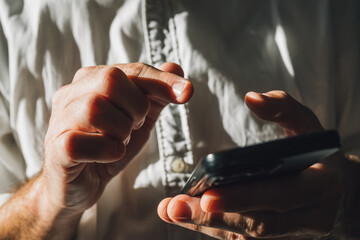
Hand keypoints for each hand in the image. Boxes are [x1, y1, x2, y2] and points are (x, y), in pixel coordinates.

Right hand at [41, 62, 192, 215]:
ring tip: (119, 141)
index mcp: (92, 81)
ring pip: (95, 108)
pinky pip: (81, 142)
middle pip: (110, 79)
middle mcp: (72, 94)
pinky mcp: (56, 149)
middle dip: (136, 107)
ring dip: (121, 130)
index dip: (161, 80)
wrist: (79, 185)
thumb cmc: (107, 147)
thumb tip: (175, 67)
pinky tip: (108, 156)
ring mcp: (61, 120)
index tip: (186, 92)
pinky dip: (107, 151)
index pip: (131, 70)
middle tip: (135, 126)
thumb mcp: (138, 119)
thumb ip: (155, 94)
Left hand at [158, 91, 342, 238]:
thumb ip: (282, 108)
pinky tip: (184, 215)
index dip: (245, 198)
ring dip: (206, 224)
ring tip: (171, 210)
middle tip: (176, 207)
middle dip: (215, 216)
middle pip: (259, 223)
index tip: (208, 194)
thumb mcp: (307, 125)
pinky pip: (241, 237)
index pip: (281, 195)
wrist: (334, 190)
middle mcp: (309, 217)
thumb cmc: (316, 153)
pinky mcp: (275, 239)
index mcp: (321, 187)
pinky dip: (211, 227)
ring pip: (246, 235)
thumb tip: (252, 98)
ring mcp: (292, 234)